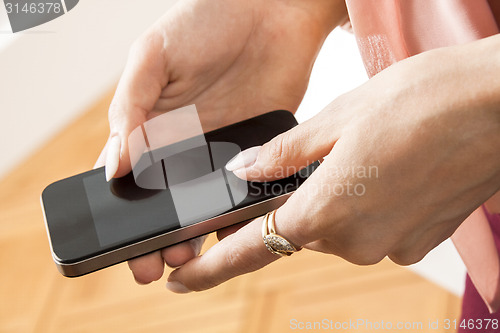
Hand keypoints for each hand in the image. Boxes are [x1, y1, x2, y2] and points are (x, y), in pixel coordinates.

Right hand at [94, 0, 347, 283]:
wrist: (275, 10)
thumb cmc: (209, 20)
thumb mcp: (154, 54)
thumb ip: (130, 105)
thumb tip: (112, 166)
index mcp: (151, 123)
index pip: (129, 179)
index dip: (122, 215)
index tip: (121, 245)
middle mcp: (183, 144)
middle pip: (165, 204)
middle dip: (157, 238)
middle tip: (155, 265)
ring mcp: (220, 152)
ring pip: (203, 207)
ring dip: (195, 235)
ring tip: (189, 257)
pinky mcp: (257, 153)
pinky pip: (245, 194)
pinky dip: (239, 217)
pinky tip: (235, 235)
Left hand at [165, 35, 499, 291]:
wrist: (497, 104)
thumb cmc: (422, 100)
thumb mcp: (337, 118)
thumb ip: (283, 155)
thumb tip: (244, 172)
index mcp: (327, 209)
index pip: (252, 249)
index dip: (212, 268)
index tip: (185, 280)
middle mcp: (357, 241)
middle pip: (299, 230)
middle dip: (293, 204)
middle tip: (311, 166)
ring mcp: (391, 245)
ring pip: (336, 228)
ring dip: (332, 200)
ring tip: (357, 157)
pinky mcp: (418, 240)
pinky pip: (371, 228)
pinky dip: (365, 204)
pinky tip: (384, 170)